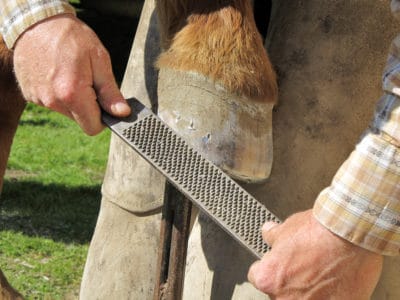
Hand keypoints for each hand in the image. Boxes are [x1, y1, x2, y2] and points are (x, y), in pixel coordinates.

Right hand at [13, 14, 130, 134]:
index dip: (103, 119)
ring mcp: (39, 98)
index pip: (93, 128)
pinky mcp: (30, 94)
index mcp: (72, 94)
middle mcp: (53, 101)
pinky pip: (52, 102)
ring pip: (66, 111)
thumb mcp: (99, 60)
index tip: (106, 104)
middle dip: (88, 106)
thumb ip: (110, 92)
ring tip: (71, 73)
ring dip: (73, 98)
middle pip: (80, 119)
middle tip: (88, 80)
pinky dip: (58, 93)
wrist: (37, 21)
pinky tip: (57, 74)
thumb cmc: (72, 37)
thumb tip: (122, 113)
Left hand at [248, 210, 382, 299]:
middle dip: (289, 282)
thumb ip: (272, 236)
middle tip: (304, 267)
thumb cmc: (319, 233)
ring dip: (309, 291)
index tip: (278, 263)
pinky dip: (330, 296)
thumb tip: (268, 233)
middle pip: (280, 294)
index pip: (257, 278)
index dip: (269, 267)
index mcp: (268, 279)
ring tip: (322, 275)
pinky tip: (336, 282)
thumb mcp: (287, 228)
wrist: (350, 235)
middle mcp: (285, 299)